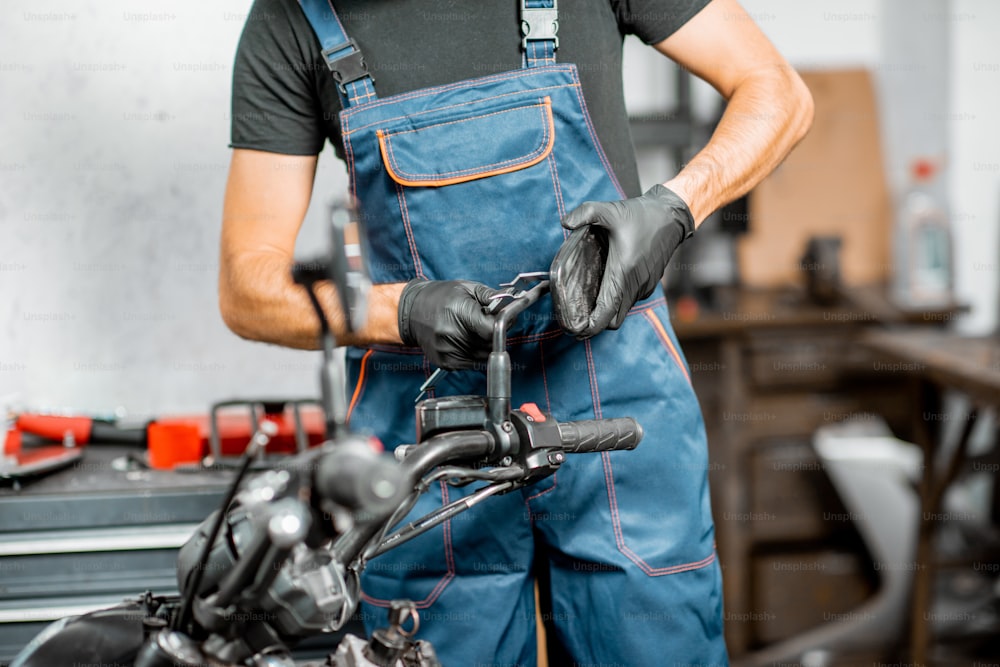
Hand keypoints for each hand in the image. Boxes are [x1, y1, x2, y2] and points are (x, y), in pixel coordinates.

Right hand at [397, 279, 500, 369]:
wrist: (410, 311)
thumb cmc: (439, 297)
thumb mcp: (466, 288)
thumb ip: (491, 297)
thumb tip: (512, 304)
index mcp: (460, 313)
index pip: (492, 330)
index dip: (502, 326)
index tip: (503, 321)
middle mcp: (453, 335)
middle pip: (489, 344)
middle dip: (493, 335)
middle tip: (486, 323)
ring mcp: (448, 351)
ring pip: (482, 356)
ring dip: (484, 345)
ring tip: (472, 330)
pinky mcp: (445, 362)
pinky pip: (471, 362)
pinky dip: (472, 353)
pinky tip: (463, 339)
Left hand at [550, 184, 693, 338]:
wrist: (672, 215)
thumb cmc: (643, 215)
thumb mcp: (611, 210)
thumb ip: (586, 213)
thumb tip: (564, 222)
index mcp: (623, 272)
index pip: (606, 312)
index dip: (589, 326)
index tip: (574, 329)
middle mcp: (635, 284)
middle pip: (612, 320)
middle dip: (594, 324)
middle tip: (575, 318)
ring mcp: (644, 286)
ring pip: (622, 312)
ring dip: (605, 313)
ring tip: (585, 305)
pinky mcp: (649, 283)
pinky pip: (630, 301)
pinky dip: (616, 302)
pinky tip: (604, 289)